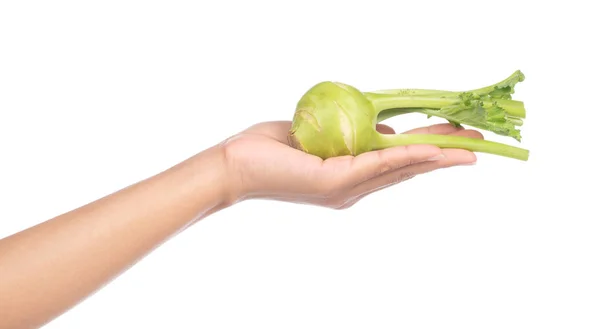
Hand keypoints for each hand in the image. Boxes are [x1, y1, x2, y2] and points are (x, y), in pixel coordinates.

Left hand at [221, 121, 481, 208]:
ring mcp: (346, 189)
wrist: (236, 165)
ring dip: (436, 156)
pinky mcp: (334, 183)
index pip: (399, 165)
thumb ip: (353, 136)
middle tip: (479, 146)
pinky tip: (431, 150)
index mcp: (351, 179)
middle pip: (408, 169)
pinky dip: (406, 156)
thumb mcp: (321, 138)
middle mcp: (354, 189)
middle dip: (445, 156)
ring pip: (400, 168)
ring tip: (469, 148)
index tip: (458, 141)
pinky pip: (377, 165)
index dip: (431, 153)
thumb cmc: (273, 148)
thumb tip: (386, 129)